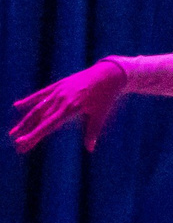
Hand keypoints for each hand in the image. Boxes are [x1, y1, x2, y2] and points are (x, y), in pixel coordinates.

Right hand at [11, 60, 128, 152]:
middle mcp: (61, 100)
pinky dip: (29, 100)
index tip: (22, 144)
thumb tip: (90, 149)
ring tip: (13, 133)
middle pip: (40, 120)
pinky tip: (17, 105)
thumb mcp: (100, 114)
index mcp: (71, 109)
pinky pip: (41, 94)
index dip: (34, 135)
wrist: (109, 74)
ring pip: (37, 108)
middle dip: (28, 133)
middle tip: (18, 147)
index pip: (48, 125)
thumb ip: (92, 131)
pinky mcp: (59, 85)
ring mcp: (58, 91)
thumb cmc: (106, 96)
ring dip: (25, 121)